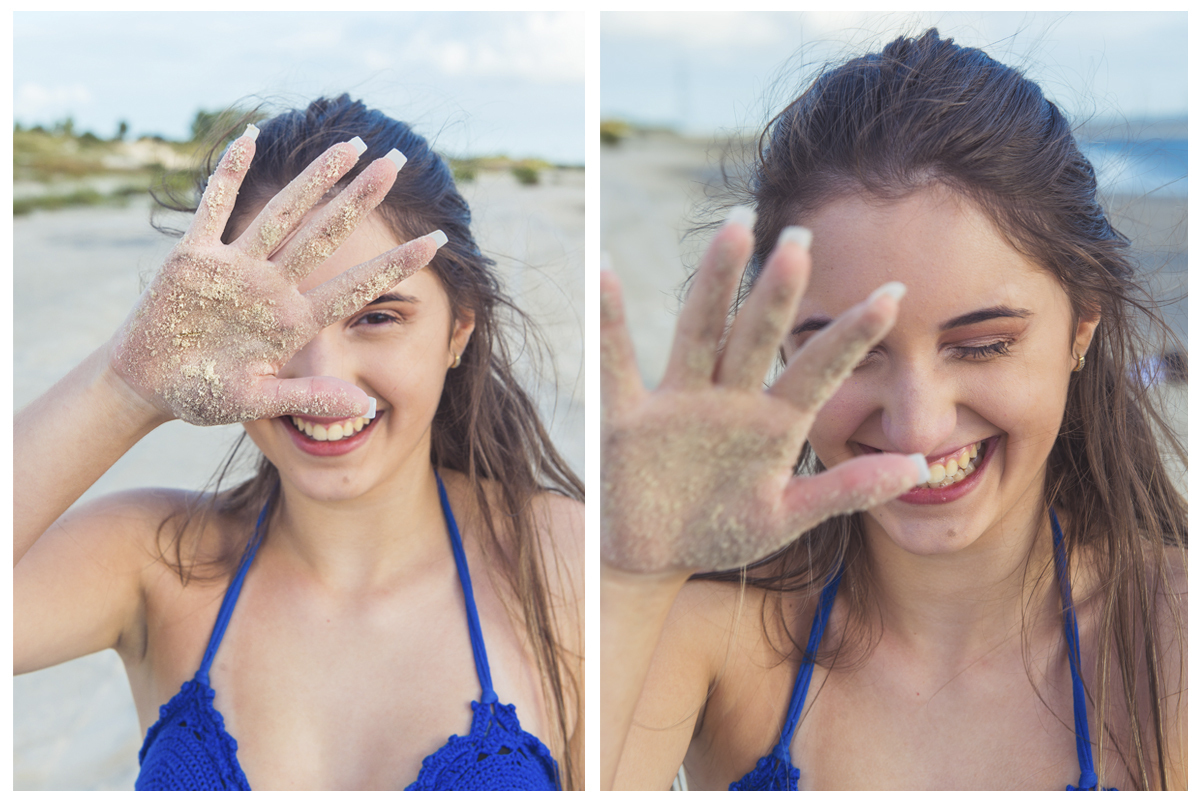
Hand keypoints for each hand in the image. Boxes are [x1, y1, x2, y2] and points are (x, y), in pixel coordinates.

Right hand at [109, 128, 441, 425]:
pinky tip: (250, 136)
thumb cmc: (204, 394)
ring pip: (282, 212)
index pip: (355, 286)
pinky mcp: (192, 257)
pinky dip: (229, 173)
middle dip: (361, 198)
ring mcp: (235, 268)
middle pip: (326, 234)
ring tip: (351, 146)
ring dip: (314, 178)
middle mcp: (272, 286)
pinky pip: (215, 207)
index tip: (436, 241)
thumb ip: (308, 399)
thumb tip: (364, 409)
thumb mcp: (257, 400)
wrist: (149, 386)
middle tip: (398, 162)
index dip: (394, 263)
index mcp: (294, 321)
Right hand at [601, 210, 926, 574]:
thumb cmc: (723, 531)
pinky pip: (617, 364)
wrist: (654, 558)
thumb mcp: (788, 514)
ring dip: (715, 282)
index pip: (818, 369)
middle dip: (779, 290)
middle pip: (757, 335)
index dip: (852, 335)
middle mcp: (729, 400)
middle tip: (803, 234)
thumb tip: (922, 464)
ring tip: (734, 228)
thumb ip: (847, 489)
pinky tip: (606, 272)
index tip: (894, 291)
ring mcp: (678, 403)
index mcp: (772, 423)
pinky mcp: (627, 418)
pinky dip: (609, 321)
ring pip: (700, 332)